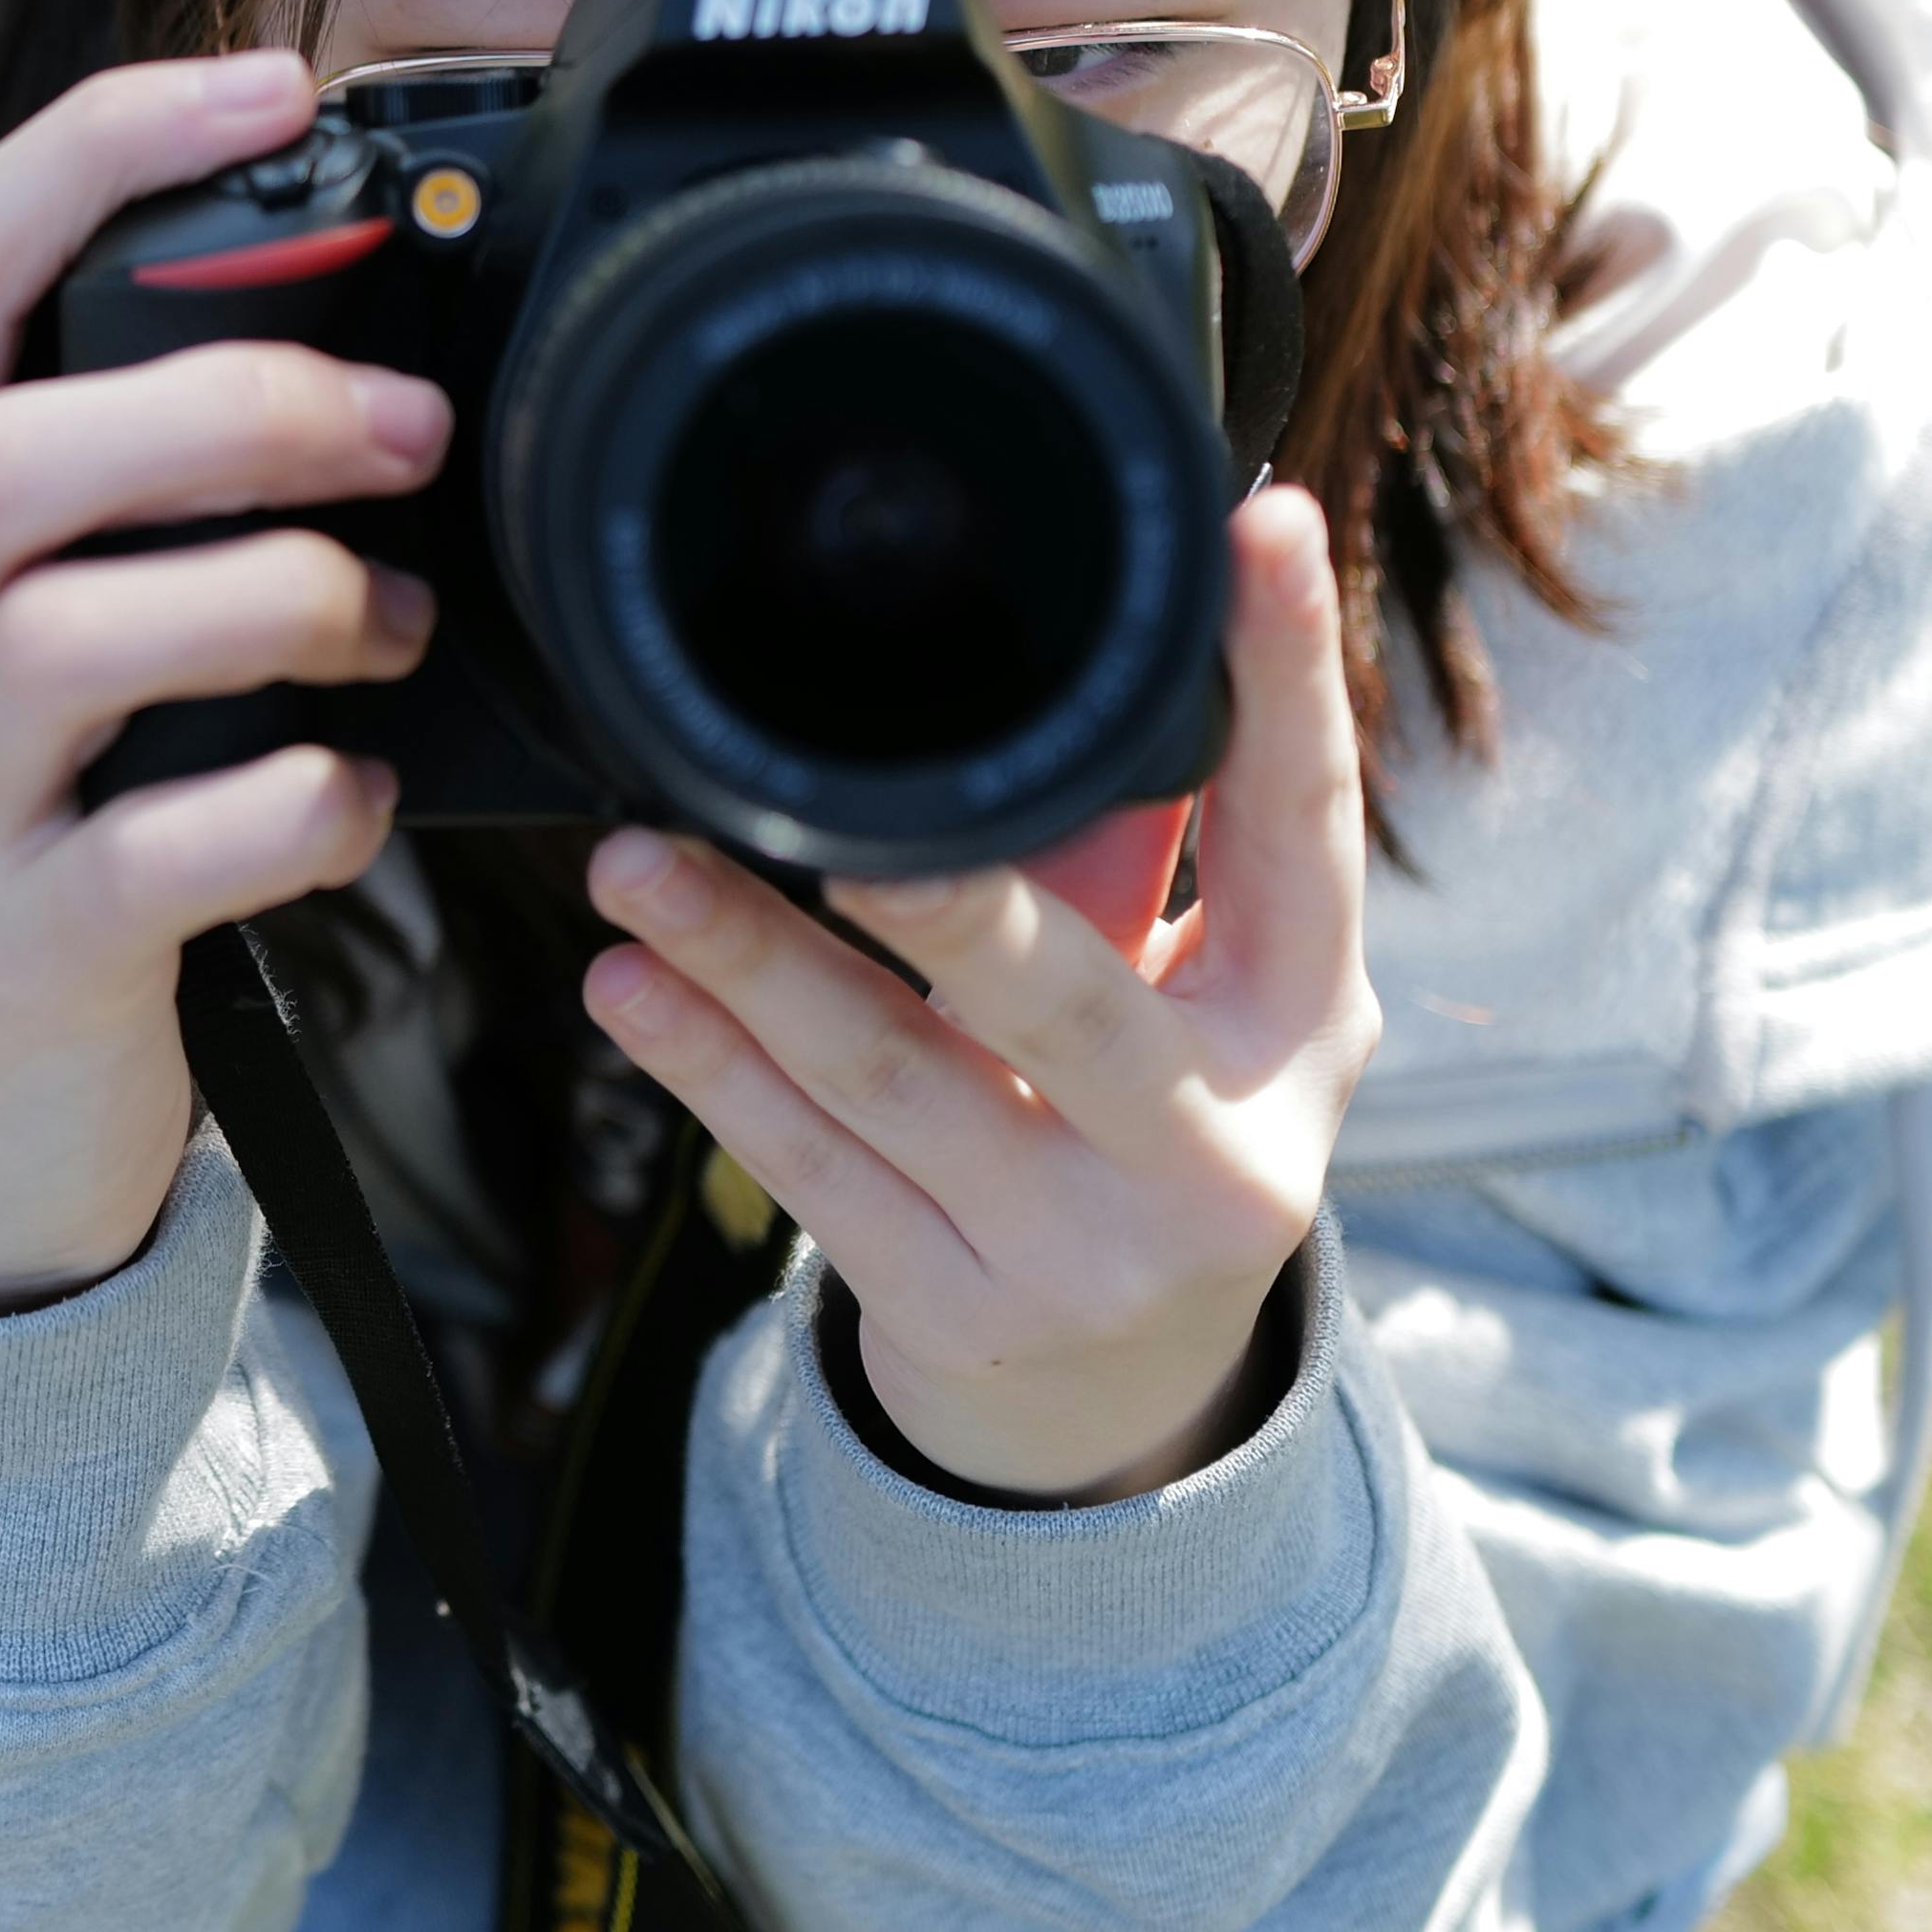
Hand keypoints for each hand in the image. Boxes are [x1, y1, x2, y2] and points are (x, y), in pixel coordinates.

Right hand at [0, 49, 456, 1310]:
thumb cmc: (44, 815)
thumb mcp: (22, 621)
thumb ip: (115, 480)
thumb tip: (348, 325)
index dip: (102, 151)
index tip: (272, 88)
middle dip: (226, 405)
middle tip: (406, 430)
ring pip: (61, 637)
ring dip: (272, 596)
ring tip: (395, 619)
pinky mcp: (3, 949)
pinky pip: (144, 855)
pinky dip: (282, 809)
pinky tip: (349, 796)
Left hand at [569, 480, 1381, 1506]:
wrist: (1114, 1405)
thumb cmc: (1147, 1127)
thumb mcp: (1195, 994)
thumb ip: (1130, 837)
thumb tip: (1056, 624)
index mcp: (1301, 1024)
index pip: (1303, 832)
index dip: (1290, 677)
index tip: (1258, 526)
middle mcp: (1214, 1148)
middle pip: (1074, 1010)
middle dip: (959, 918)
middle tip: (851, 837)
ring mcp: (1081, 1251)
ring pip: (891, 1084)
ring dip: (747, 966)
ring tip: (637, 867)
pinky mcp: (956, 1312)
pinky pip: (809, 1168)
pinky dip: (707, 1068)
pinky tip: (627, 990)